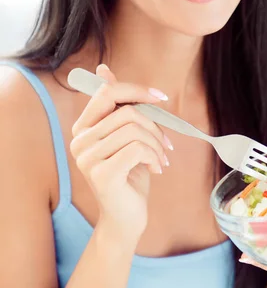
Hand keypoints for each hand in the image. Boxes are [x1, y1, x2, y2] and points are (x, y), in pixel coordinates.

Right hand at [70, 64, 172, 238]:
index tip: (161, 97)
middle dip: (154, 124)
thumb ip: (117, 106)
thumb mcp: (126, 136)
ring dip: (157, 143)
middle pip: (126, 111)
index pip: (106, 92)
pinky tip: (156, 169)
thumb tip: (103, 69)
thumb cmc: (129, 174)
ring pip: (134, 129)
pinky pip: (137, 148)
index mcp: (83, 127)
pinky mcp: (101, 174)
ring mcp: (87, 158)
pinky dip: (154, 156)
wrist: (126, 217)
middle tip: (165, 144)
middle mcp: (79, 141)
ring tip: (161, 158)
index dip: (136, 90)